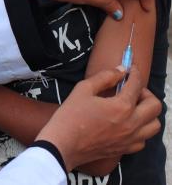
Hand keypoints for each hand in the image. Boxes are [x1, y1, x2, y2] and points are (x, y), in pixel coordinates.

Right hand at [36, 66, 161, 170]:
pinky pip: (143, 139)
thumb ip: (105, 77)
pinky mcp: (125, 149)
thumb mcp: (83, 88)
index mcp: (121, 107)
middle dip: (145, 93)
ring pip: (154, 125)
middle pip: (154, 106)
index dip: (134, 72)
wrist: (63, 143)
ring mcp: (130, 139)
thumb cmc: (71, 114)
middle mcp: (131, 124)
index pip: (136, 84)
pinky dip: (140, 129)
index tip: (130, 68)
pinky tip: (127, 123)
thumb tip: (120, 70)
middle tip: (131, 89)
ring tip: (132, 106)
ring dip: (147, 112)